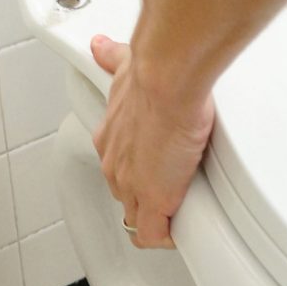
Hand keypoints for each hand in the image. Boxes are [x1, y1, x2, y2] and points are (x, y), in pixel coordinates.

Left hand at [91, 35, 214, 249]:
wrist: (168, 80)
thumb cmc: (154, 73)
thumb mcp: (124, 66)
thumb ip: (113, 60)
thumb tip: (102, 47)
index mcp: (111, 138)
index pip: (119, 169)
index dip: (138, 175)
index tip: (156, 170)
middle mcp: (116, 165)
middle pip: (126, 197)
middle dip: (148, 198)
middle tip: (176, 189)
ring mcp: (133, 186)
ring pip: (138, 219)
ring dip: (160, 218)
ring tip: (183, 209)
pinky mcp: (154, 201)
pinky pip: (154, 236)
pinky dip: (169, 237)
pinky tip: (185, 229)